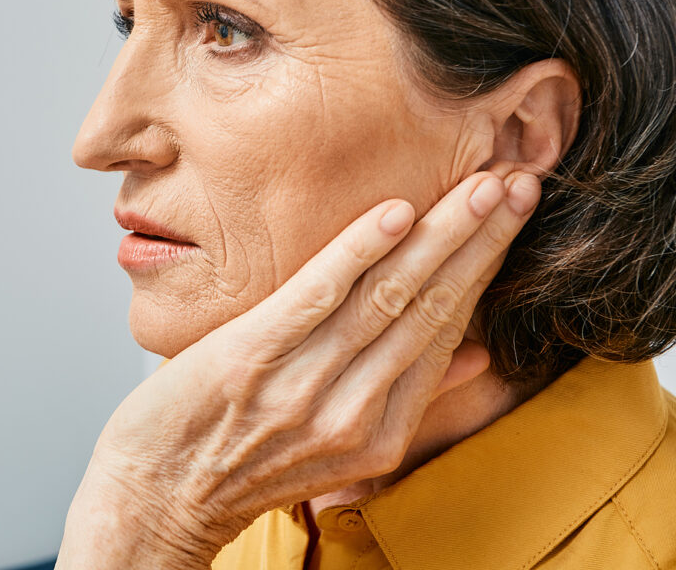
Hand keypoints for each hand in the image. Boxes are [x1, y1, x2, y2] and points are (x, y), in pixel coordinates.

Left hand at [56, 169, 541, 569]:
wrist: (157, 494)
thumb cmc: (242, 458)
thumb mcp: (337, 448)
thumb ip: (407, 398)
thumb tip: (474, 356)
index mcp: (379, 433)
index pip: (447, 333)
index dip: (484, 269)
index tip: (511, 215)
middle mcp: (351, 415)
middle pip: (432, 308)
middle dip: (480, 240)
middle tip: (518, 181)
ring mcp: (302, 387)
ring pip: (388, 297)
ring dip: (441, 235)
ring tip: (480, 185)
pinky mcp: (250, 358)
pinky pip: (316, 297)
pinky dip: (358, 253)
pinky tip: (395, 213)